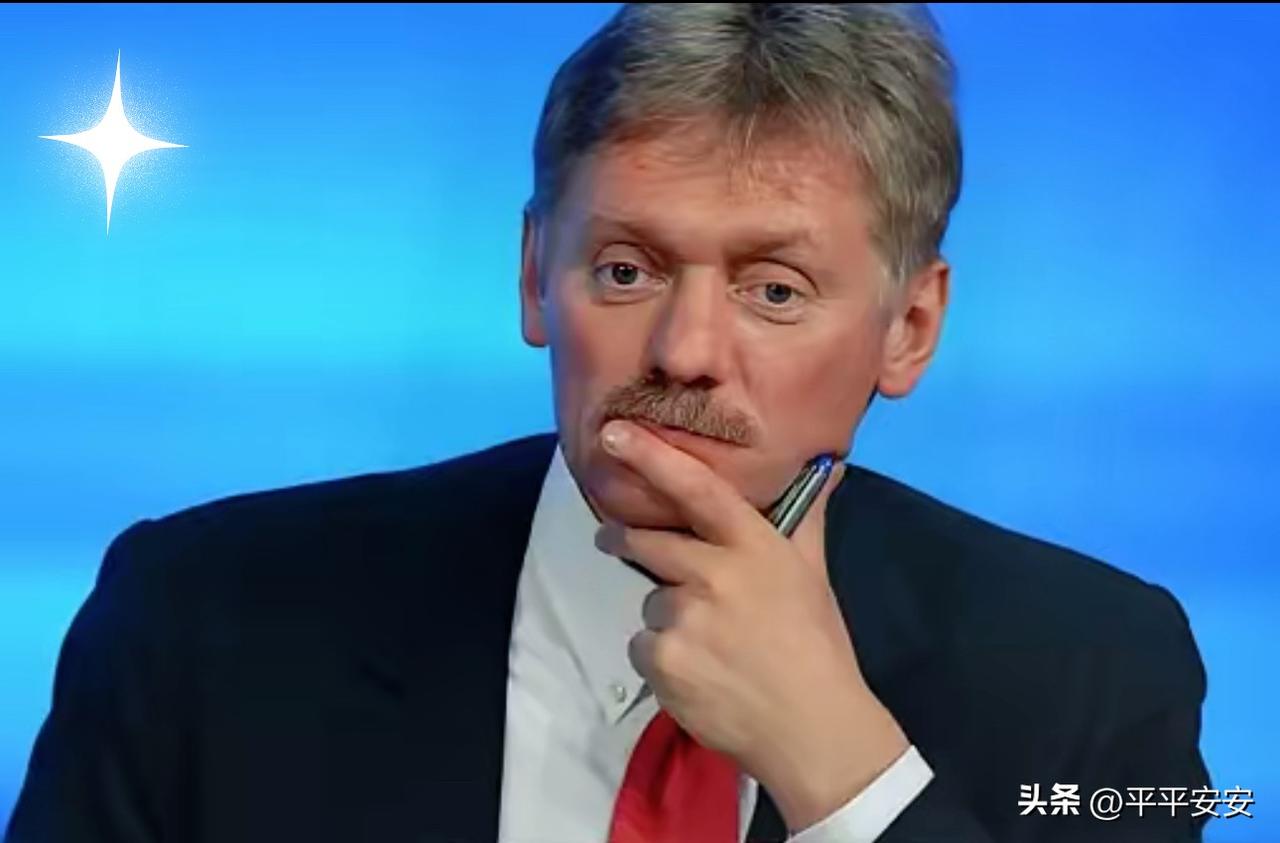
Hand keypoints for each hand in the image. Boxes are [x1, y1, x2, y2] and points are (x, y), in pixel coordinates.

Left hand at [594, 419, 910, 832]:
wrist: (811, 728)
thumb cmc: (816, 644)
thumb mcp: (813, 573)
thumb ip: (805, 516)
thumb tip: (828, 462)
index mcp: (753, 546)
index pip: (697, 488)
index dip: (652, 456)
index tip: (614, 433)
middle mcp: (713, 574)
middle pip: (647, 541)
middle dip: (622, 537)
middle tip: (611, 538)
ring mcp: (683, 618)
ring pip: (650, 601)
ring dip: (666, 616)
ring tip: (709, 645)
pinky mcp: (662, 660)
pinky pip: (643, 645)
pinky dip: (662, 657)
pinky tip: (699, 673)